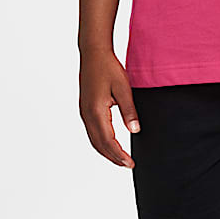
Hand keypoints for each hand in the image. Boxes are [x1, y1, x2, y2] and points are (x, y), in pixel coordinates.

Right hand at [78, 49, 138, 167]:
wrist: (93, 53)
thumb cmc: (108, 68)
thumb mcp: (123, 89)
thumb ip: (129, 111)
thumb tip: (135, 131)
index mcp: (96, 111)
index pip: (108, 140)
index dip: (119, 154)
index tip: (131, 163)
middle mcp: (87, 114)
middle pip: (99, 144)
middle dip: (113, 157)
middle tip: (128, 165)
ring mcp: (84, 112)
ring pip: (94, 139)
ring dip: (107, 152)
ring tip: (121, 159)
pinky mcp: (85, 108)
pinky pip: (92, 132)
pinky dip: (101, 142)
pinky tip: (111, 145)